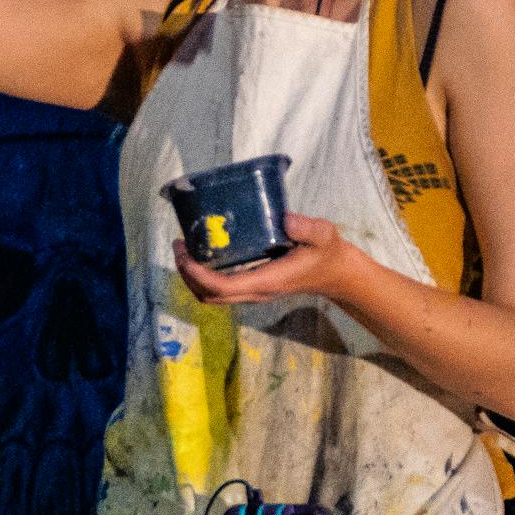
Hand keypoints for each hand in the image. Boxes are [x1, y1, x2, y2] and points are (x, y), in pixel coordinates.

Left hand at [170, 214, 355, 304]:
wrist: (336, 274)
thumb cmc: (327, 253)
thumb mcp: (323, 235)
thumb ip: (307, 228)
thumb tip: (285, 219)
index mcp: (266, 282)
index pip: (223, 287)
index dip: (198, 274)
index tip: (185, 252)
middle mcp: (255, 292)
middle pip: (209, 296)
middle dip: (188, 274)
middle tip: (178, 246)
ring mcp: (252, 292)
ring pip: (211, 296)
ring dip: (192, 277)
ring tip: (184, 249)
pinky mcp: (252, 287)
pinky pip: (220, 289)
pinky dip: (204, 276)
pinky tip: (203, 252)